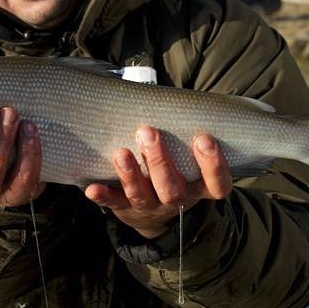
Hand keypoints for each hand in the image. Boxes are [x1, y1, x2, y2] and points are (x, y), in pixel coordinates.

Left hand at [84, 126, 231, 238]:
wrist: (154, 212)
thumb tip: (167, 94)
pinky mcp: (126, 209)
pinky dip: (104, 196)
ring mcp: (151, 207)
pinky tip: (92, 189)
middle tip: (148, 132)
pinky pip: (114, 204)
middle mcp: (177, 199)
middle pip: (172, 189)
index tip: (204, 138)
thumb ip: (183, 134)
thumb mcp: (187, 157)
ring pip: (142, 195)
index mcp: (198, 187)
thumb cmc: (174, 169)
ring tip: (121, 153)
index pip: (216, 184)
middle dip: (159, 161)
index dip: (213, 165)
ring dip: (130, 174)